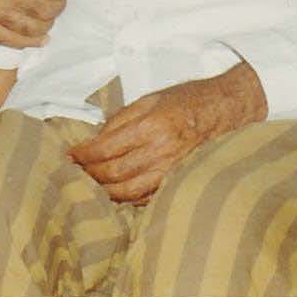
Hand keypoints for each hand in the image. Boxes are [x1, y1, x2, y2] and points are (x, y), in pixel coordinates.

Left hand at [66, 62, 267, 202]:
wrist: (226, 110)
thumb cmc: (188, 99)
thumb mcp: (151, 98)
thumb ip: (121, 119)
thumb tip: (96, 139)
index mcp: (152, 125)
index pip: (106, 148)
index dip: (84, 154)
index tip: (70, 155)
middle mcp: (161, 151)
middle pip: (114, 173)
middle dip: (90, 174)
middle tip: (75, 171)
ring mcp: (171, 170)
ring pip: (128, 192)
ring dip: (105, 190)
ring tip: (91, 184)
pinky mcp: (178, 180)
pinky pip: (146, 196)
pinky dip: (127, 198)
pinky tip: (116, 192)